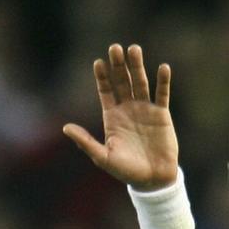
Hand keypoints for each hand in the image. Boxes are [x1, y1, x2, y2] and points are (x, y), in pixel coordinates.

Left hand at [63, 44, 177, 190]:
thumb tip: (65, 128)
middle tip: (115, 48)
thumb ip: (85, 142)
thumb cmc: (125, 171)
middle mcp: (127, 109)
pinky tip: (163, 68)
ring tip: (134, 49)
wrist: (152, 180)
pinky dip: (163, 81)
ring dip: (137, 66)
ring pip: (140, 83)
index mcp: (112, 117)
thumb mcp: (103, 157)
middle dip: (118, 65)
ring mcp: (145, 110)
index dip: (102, 77)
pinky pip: (162, 94)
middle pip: (122, 82)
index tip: (98, 62)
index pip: (106, 91)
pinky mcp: (162, 115)